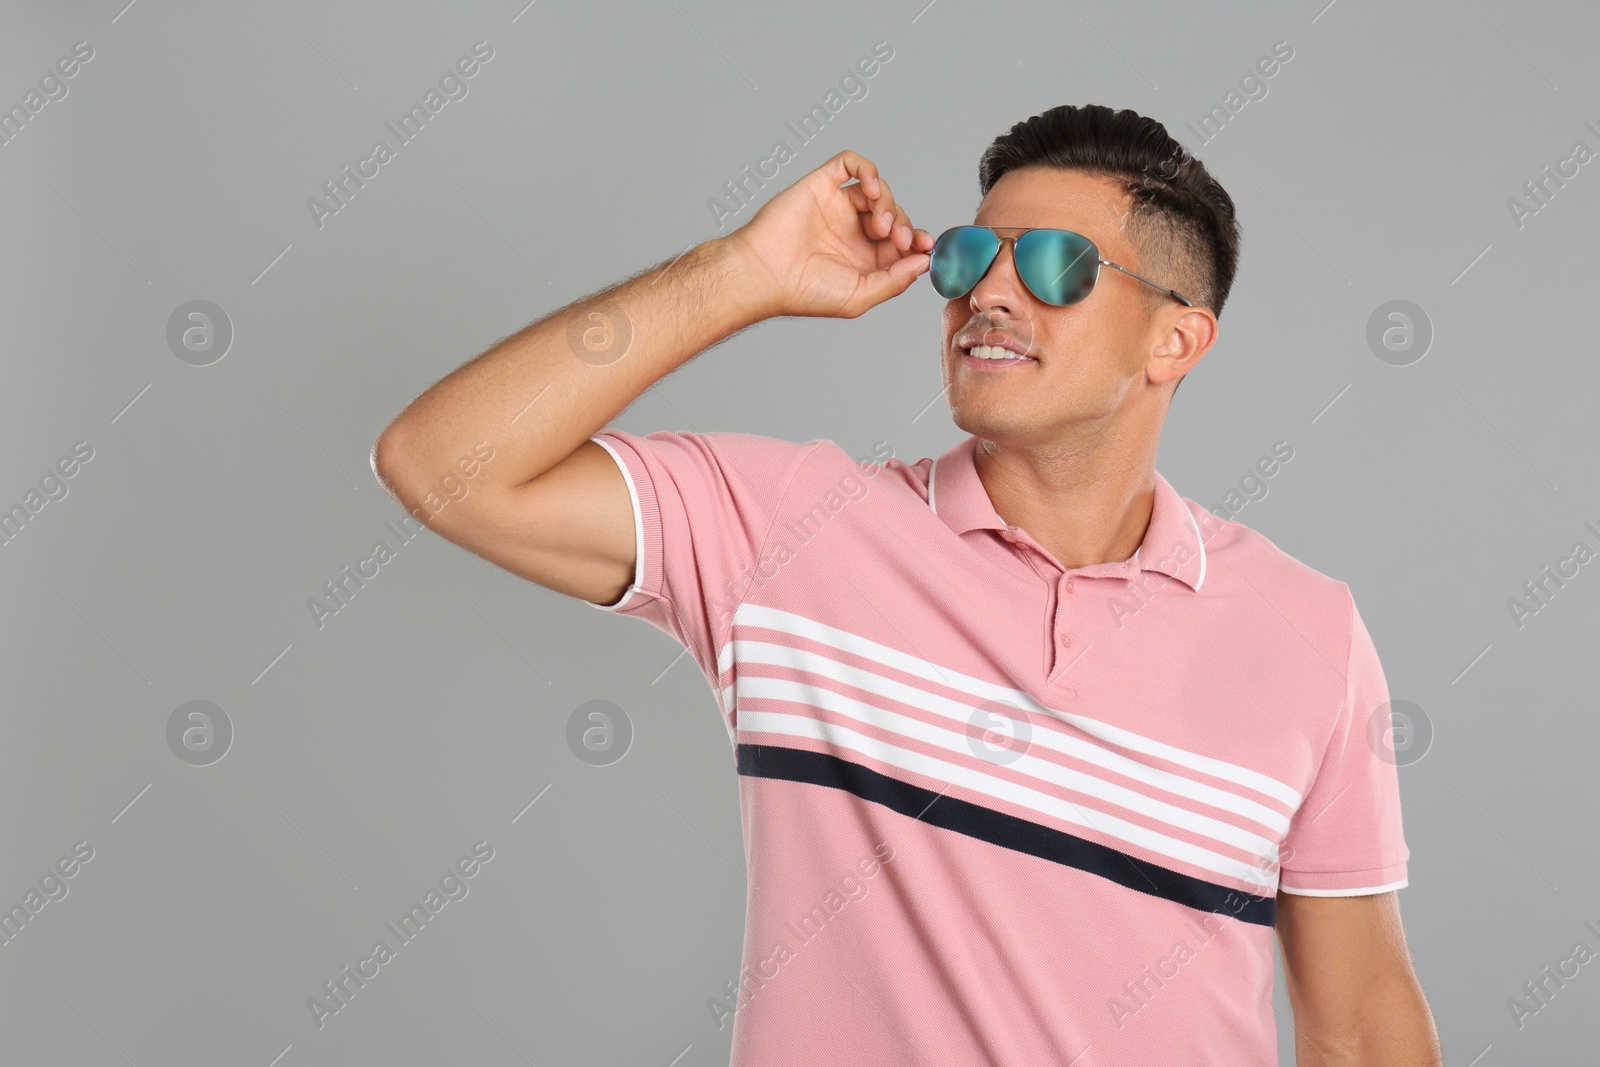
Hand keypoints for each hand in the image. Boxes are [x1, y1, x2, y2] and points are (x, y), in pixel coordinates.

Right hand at [721, 149, 933, 319]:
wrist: (765, 274)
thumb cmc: (804, 292)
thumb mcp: (860, 296)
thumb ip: (895, 280)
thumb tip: (924, 262)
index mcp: (863, 258)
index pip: (901, 242)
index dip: (916, 240)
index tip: (925, 246)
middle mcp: (852, 230)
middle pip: (893, 214)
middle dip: (903, 225)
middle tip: (898, 239)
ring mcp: (837, 206)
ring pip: (878, 190)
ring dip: (888, 204)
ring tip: (880, 225)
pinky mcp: (822, 186)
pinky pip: (851, 164)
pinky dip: (868, 170)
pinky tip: (872, 188)